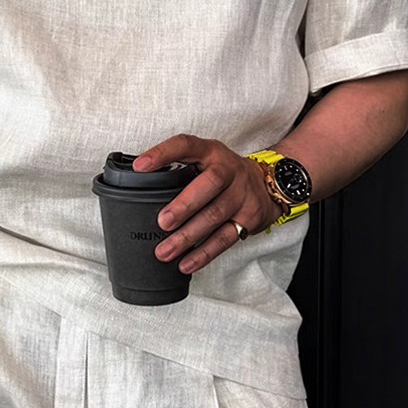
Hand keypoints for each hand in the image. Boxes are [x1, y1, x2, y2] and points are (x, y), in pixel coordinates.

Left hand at [133, 134, 283, 273]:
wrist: (268, 184)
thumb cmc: (224, 174)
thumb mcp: (206, 161)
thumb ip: (181, 169)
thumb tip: (139, 189)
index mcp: (210, 152)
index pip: (185, 145)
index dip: (163, 153)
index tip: (140, 166)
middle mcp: (228, 170)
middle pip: (209, 184)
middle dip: (184, 205)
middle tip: (162, 222)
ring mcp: (242, 194)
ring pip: (215, 215)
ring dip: (188, 236)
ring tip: (165, 251)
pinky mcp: (249, 218)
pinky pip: (225, 238)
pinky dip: (204, 253)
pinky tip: (187, 263)